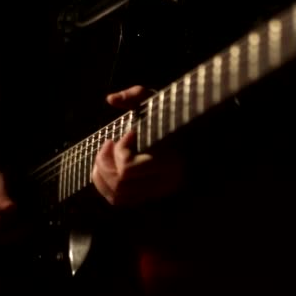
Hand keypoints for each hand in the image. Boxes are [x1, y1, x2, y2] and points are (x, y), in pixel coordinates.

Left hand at [92, 86, 184, 205]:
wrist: (193, 137)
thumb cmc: (173, 117)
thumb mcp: (157, 101)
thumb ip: (135, 95)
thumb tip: (111, 99)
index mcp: (169, 161)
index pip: (129, 169)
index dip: (120, 151)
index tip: (130, 133)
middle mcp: (165, 182)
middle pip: (120, 183)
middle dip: (106, 161)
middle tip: (110, 142)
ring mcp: (157, 192)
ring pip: (117, 195)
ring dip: (102, 173)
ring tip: (105, 153)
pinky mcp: (148, 196)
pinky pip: (118, 200)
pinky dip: (104, 185)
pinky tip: (104, 166)